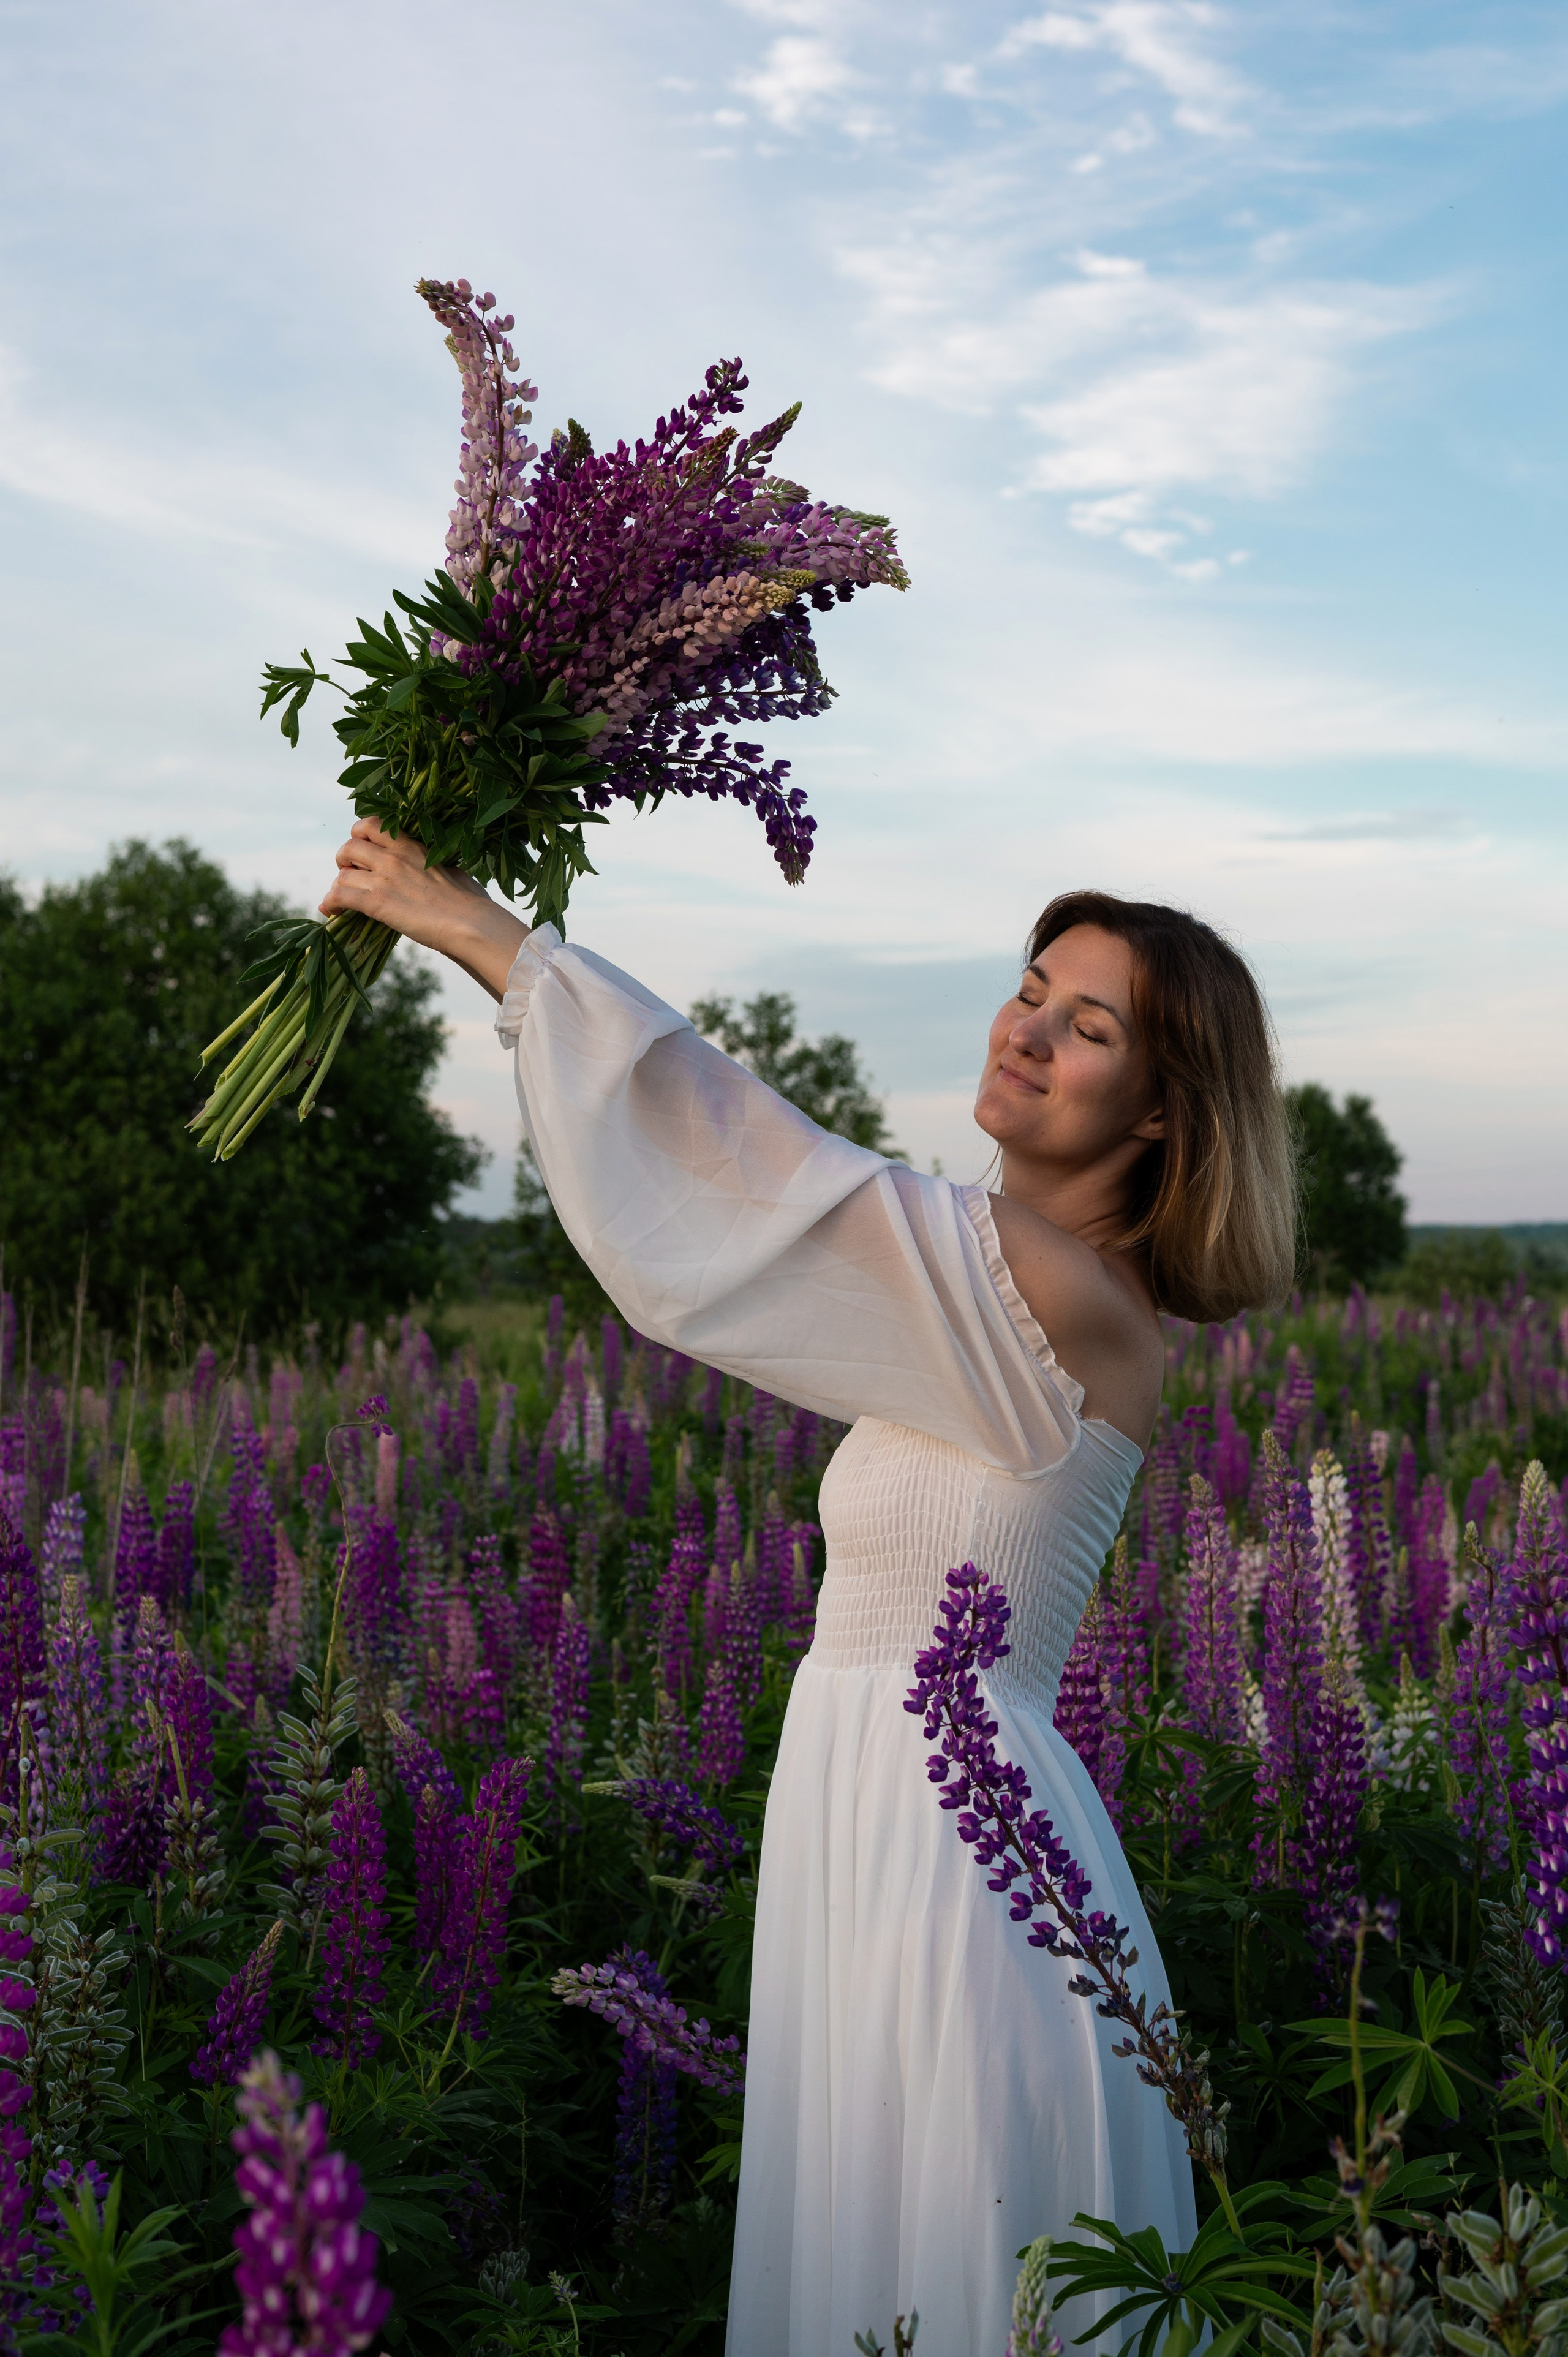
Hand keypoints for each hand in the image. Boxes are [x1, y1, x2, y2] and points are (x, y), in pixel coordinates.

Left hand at [319, 817, 528, 1001]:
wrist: (471, 923)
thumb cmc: (471, 902)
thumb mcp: (453, 872)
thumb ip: (436, 867)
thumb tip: (442, 873)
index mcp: (411, 846)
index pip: (370, 825)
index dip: (358, 837)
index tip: (362, 851)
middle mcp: (393, 857)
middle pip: (349, 847)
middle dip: (344, 861)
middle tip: (351, 875)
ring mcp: (383, 879)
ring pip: (341, 875)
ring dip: (338, 886)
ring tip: (343, 899)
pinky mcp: (377, 903)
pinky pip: (339, 896)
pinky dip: (331, 903)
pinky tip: (332, 911)